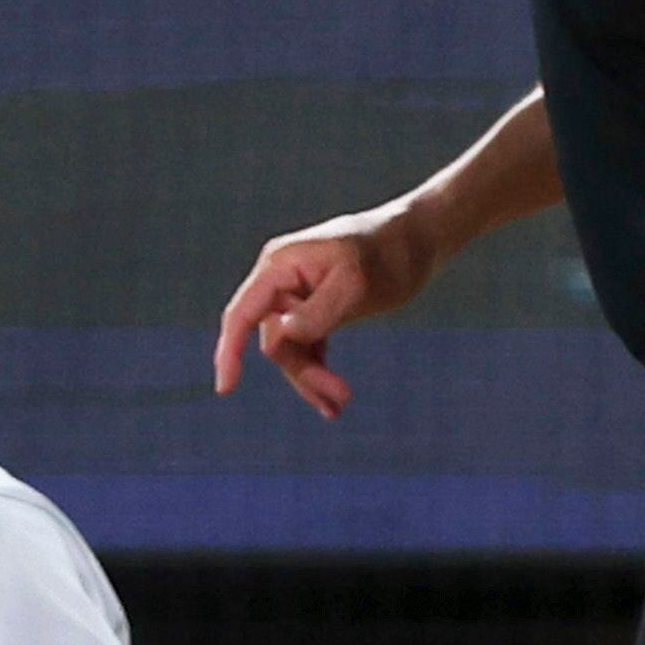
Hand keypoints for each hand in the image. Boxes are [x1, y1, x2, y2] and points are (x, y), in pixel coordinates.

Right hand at [214, 203, 440, 417]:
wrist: (418, 240)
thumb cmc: (388, 254)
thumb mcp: (356, 284)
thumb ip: (318, 310)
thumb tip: (284, 334)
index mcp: (280, 266)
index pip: (242, 313)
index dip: (230, 351)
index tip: (226, 389)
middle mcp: (282, 280)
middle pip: (275, 340)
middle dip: (303, 373)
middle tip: (342, 401)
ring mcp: (298, 294)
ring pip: (291, 348)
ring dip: (312, 378)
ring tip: (340, 405)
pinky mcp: (317, 307)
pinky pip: (306, 345)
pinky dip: (318, 368)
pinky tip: (334, 395)